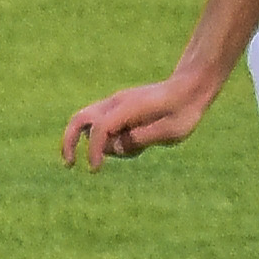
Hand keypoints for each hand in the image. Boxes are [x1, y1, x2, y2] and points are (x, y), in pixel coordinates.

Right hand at [61, 77, 212, 169]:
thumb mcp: (170, 132)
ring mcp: (116, 104)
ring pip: (89, 124)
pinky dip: (109, 139)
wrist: (189, 88)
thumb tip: (117, 146)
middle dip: (69, 141)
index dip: (94, 150)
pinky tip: (137, 142)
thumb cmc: (184, 111)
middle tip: (70, 164)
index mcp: (129, 107)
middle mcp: (117, 103)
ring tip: (136, 149)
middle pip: (79, 119)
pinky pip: (103, 125)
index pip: (100, 128)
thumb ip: (142, 139)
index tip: (95, 170)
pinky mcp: (120, 109)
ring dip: (99, 143)